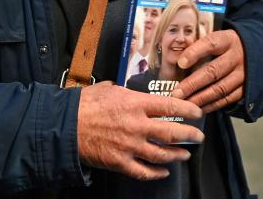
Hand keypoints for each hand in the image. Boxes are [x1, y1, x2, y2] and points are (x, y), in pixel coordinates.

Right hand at [77, 81, 203, 179]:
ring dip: (177, 155)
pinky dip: (156, 173)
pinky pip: (143, 171)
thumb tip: (127, 90)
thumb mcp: (108, 89)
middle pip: (172, 133)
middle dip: (190, 136)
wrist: (64, 126)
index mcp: (136, 104)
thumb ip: (124, 91)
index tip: (197, 113)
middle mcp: (137, 126)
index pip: (171, 107)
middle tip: (199, 137)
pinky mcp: (120, 162)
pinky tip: (164, 171)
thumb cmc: (84, 105)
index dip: (188, 111)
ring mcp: (129, 146)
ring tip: (185, 155)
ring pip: (162, 154)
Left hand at [169, 29, 244, 113]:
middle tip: (176, 93)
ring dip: (200, 98)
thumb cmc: (228, 46)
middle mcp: (237, 57)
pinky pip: (227, 99)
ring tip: (184, 104)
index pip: (211, 44)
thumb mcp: (219, 39)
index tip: (181, 63)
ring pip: (220, 89)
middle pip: (213, 71)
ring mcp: (243, 74)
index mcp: (228, 40)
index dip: (195, 53)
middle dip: (192, 84)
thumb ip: (202, 47)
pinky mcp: (246, 89)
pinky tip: (198, 108)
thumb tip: (178, 62)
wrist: (257, 52)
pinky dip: (211, 105)